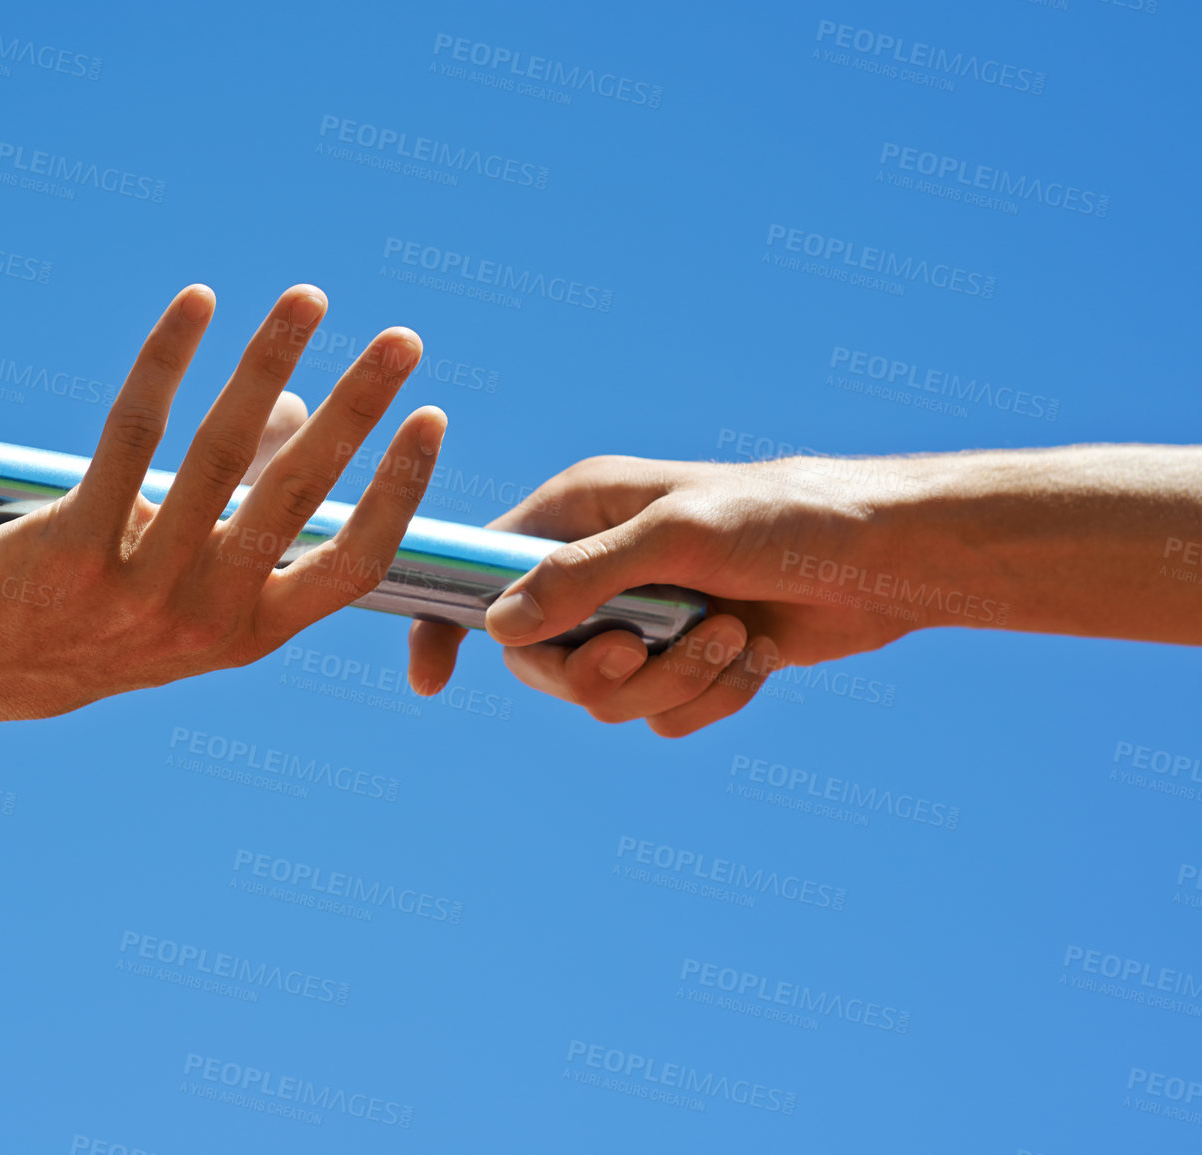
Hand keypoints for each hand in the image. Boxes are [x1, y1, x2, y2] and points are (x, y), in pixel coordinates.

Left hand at [0, 284, 446, 723]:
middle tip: (401, 338)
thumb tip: (294, 403)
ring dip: (271, 362)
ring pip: (220, 455)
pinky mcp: (73, 546)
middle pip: (300, 496)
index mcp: (247, 636)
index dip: (398, 491)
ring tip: (307, 301)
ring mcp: (137, 588)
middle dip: (360, 409)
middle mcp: (202, 620)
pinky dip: (167, 360)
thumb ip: (245, 501)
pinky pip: (131, 435)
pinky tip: (196, 305)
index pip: (352, 565)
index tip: (430, 416)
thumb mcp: (184, 582)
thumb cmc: (92, 614)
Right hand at [406, 454, 918, 735]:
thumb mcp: (674, 536)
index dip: (443, 624)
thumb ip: (580, 577)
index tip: (429, 682)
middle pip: (539, 658)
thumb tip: (498, 626)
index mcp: (575, 513)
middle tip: (638, 651)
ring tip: (728, 639)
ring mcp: (642, 618)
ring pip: (605, 696)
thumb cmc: (783, 518)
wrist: (886, 560)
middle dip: (593, 669)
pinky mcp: (688, 661)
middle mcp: (597, 567)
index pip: (478, 571)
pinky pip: (663, 715)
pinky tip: (754, 657)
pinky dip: (709, 697)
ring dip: (669, 681)